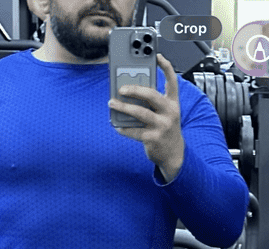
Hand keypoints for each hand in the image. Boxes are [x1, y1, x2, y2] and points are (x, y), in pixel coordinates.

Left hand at [108, 53, 183, 181]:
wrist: (174, 155)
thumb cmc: (165, 130)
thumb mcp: (165, 114)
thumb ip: (152, 103)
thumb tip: (130, 93)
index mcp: (173, 103)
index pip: (172, 81)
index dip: (166, 67)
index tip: (157, 55)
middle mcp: (170, 112)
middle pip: (151, 95)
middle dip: (135, 89)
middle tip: (121, 88)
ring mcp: (162, 126)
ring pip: (140, 113)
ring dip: (124, 107)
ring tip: (111, 103)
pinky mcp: (153, 139)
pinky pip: (135, 131)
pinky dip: (124, 128)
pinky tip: (116, 125)